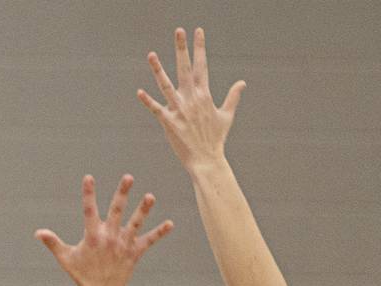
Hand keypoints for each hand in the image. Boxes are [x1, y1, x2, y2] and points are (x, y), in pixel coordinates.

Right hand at [36, 175, 171, 285]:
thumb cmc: (81, 275)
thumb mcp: (65, 258)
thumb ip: (53, 243)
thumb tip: (38, 233)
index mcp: (92, 236)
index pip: (89, 210)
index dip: (88, 193)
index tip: (89, 177)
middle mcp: (110, 237)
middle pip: (117, 210)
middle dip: (122, 193)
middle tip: (128, 177)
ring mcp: (124, 244)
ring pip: (136, 223)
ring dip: (144, 210)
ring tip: (150, 196)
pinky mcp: (135, 253)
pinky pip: (149, 241)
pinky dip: (159, 233)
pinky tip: (170, 224)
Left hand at [138, 27, 245, 172]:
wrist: (207, 160)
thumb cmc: (216, 139)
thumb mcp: (226, 115)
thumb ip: (233, 97)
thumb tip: (242, 83)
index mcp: (205, 95)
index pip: (202, 65)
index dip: (199, 47)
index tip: (198, 31)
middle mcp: (192, 99)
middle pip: (186, 68)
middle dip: (183, 49)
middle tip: (179, 31)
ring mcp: (180, 110)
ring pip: (166, 85)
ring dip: (158, 69)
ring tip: (151, 54)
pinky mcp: (169, 123)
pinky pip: (156, 109)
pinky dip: (148, 101)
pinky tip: (139, 91)